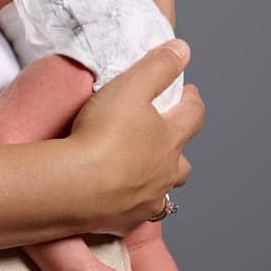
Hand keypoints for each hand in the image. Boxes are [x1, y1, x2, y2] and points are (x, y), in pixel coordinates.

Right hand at [66, 39, 204, 234]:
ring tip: (142, 170)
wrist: (76, 185)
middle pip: (184, 161)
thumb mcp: (130, 86)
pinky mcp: (125, 221)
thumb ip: (158, 66)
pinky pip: (137, 213)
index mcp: (170, 137)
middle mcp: (165, 171)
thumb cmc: (102, 133)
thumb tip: (183, 49)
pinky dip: (133, 203)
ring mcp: (147, 199)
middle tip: (164, 135)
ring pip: (163, 190)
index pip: (194, 114)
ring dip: (158, 178)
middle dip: (178, 147)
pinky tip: (118, 199)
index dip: (192, 100)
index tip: (187, 92)